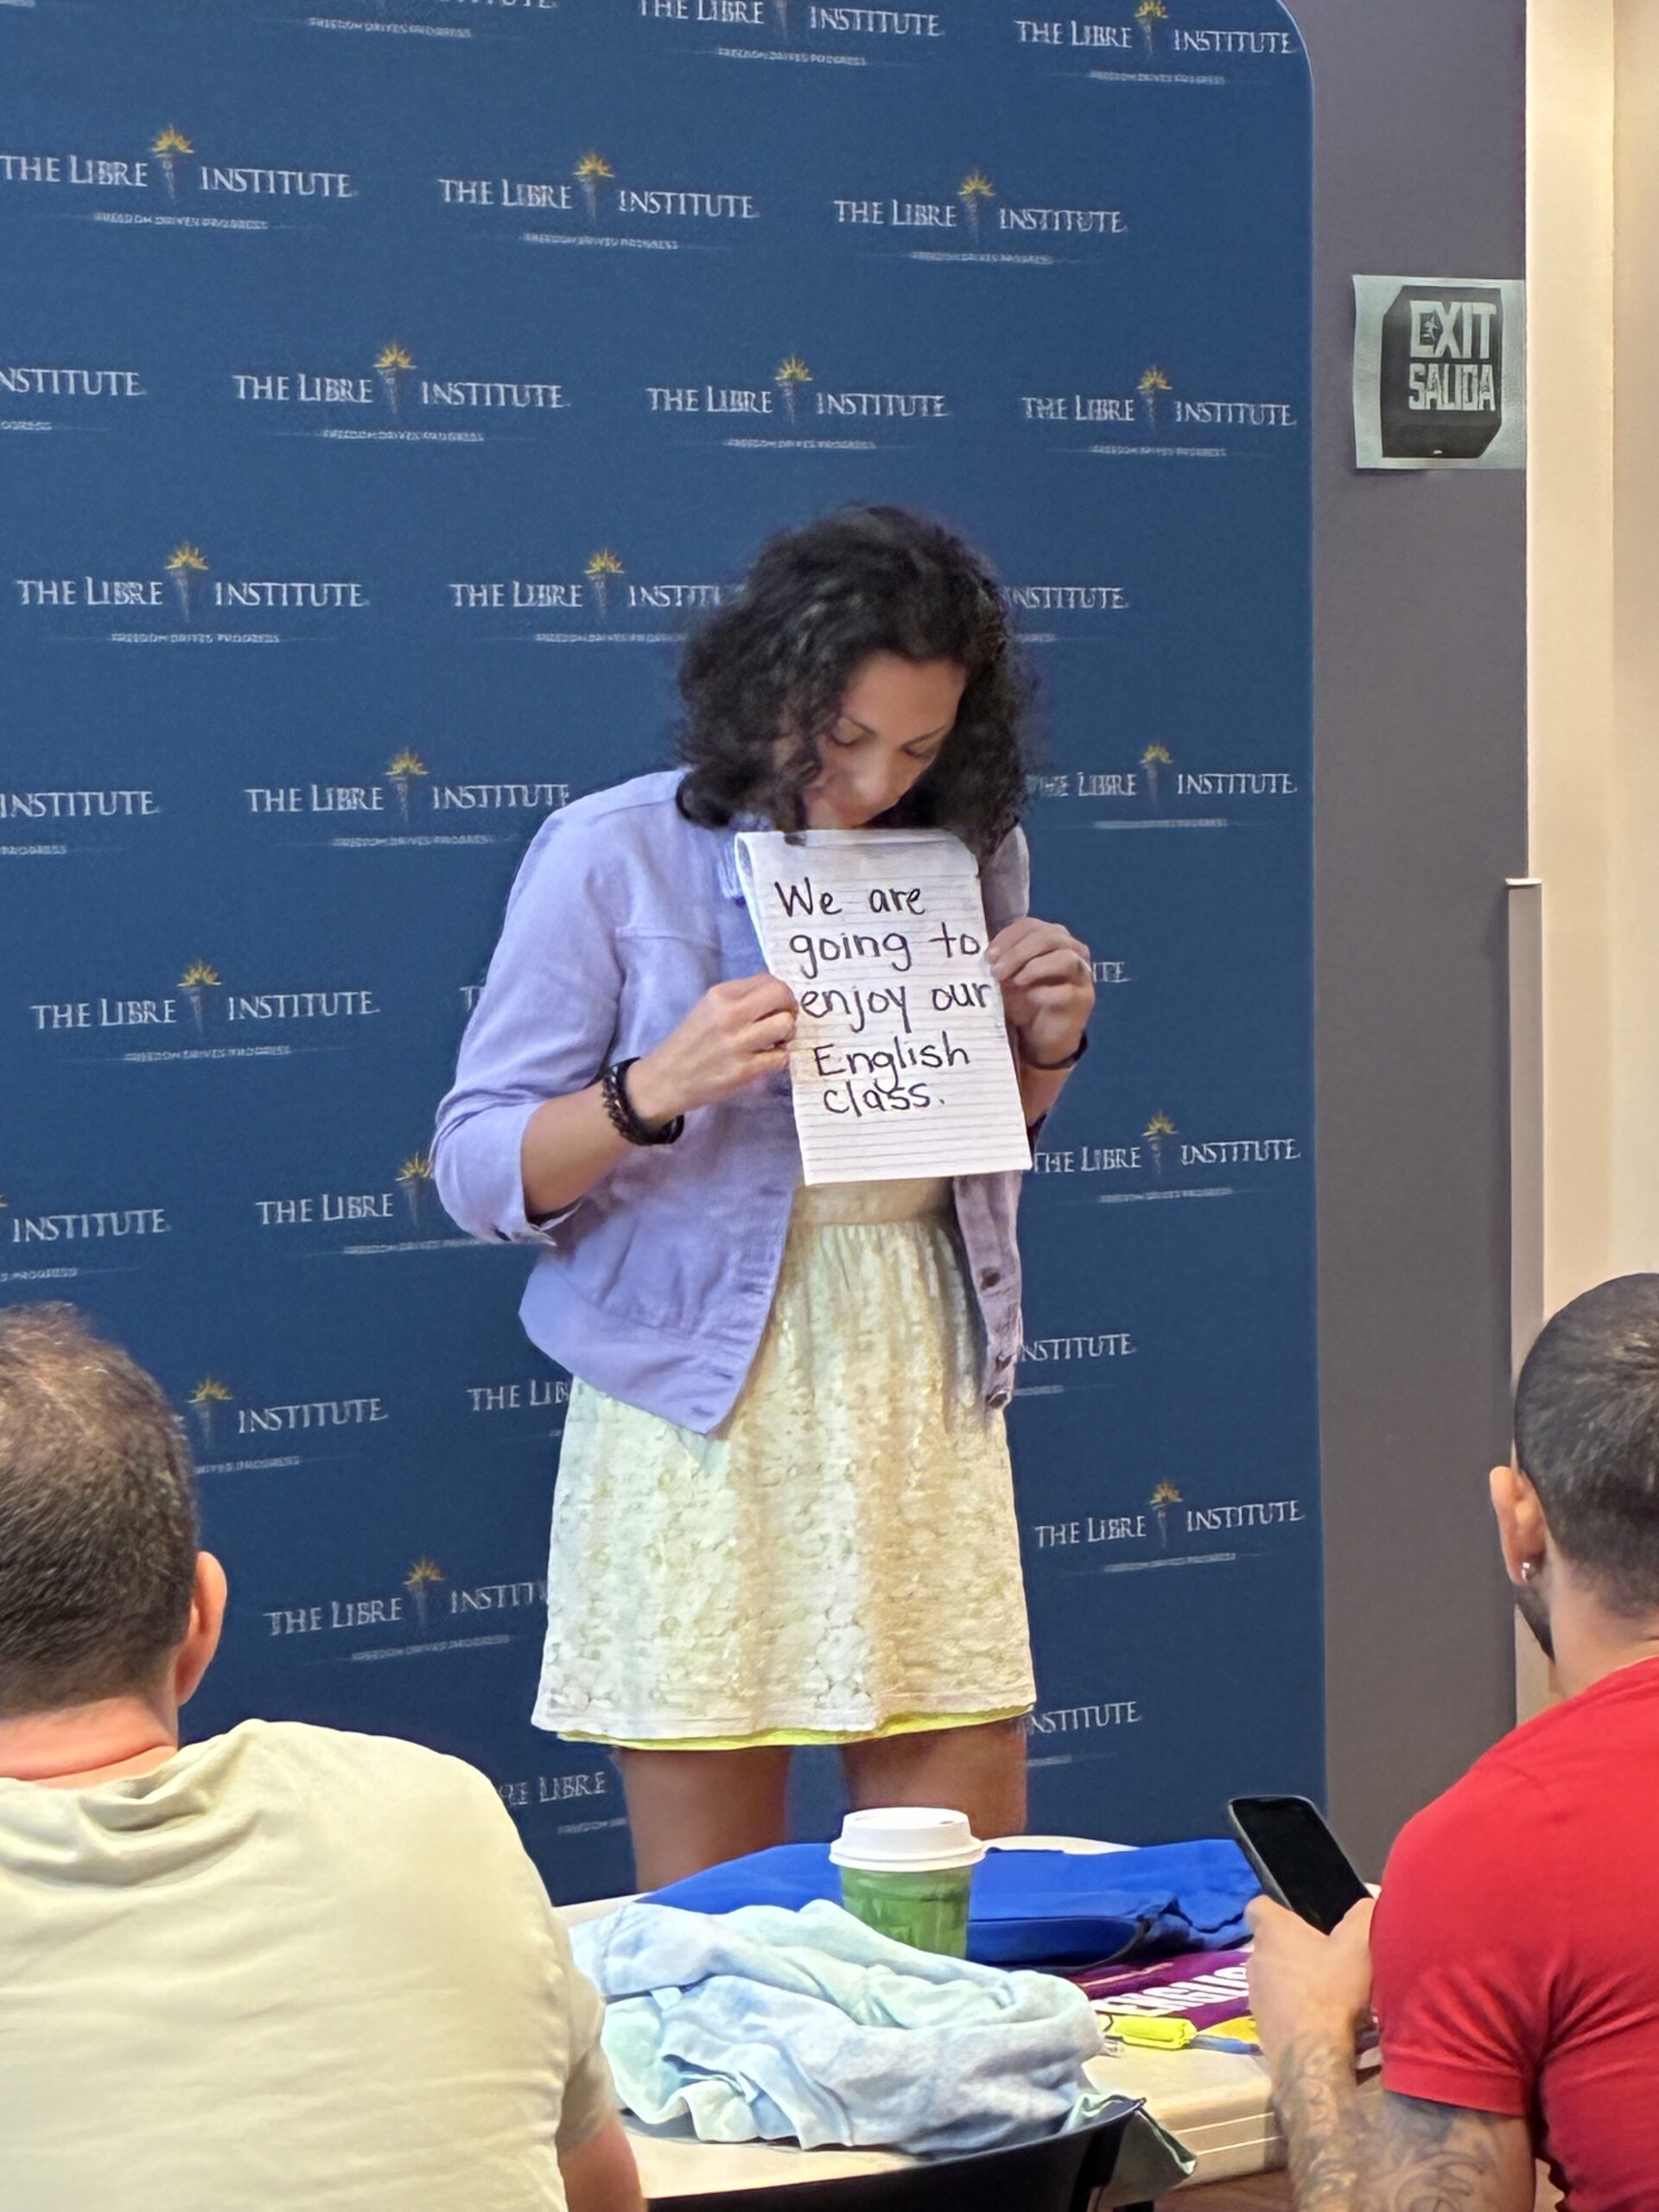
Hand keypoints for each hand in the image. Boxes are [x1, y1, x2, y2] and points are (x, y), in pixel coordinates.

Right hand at [627, 974, 796, 1123]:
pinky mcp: (743, 1070)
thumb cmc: (691, 1042)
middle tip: (785, 1019)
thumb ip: (740, 998)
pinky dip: (779, 1058)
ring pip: (785, 1025)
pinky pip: (780, 1057)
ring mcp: (737, 1044)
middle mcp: (729, 1015)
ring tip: (775, 1040)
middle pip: (781, 996)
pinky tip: (766, 1059)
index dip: (782, 992)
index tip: (779, 1005)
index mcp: (720, 995)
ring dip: (787, 1033)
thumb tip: (778, 994)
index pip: (768, 980)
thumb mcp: (708, 1009)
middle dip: (790, 1007)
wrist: (666, 1078)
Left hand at [988, 916, 1094, 1065]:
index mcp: (1051, 938)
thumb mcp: (1008, 979)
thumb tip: (988, 958)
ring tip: (1015, 982)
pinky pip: (1067, 991)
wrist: (1043, 1036)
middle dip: (1019, 953)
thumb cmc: (1025, 1001)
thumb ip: (1001, 964)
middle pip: (1049, 937)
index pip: (1031, 926)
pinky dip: (1046, 992)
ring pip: (1065, 958)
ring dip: (1035, 968)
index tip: (989, 956)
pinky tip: (1031, 997)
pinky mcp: (1084, 999)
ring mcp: (1081, 974)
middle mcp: (1071, 950)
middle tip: (997, 971)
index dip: (1008, 937)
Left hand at [1246, 1895, 1375, 2073]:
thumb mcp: (1358, 1946)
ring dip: (1293, 1982)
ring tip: (1326, 1993)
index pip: (1258, 1907)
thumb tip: (1369, 1899)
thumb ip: (1363, 1915)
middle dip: (1293, 1950)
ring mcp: (1254, 1994)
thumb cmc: (1332, 1990)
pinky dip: (1292, 2010)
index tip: (1301, 1921)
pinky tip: (1319, 2021)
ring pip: (1272, 1978)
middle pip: (1270, 1945)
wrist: (1314, 2055)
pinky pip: (1276, 2008)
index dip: (1277, 1911)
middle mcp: (1254, 1958)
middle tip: (1326, 1960)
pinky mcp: (1259, 2025)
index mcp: (1272, 1931)